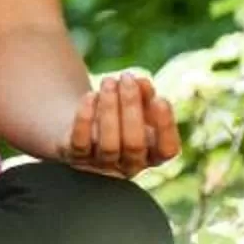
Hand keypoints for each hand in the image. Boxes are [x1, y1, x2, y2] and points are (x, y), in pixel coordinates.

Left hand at [60, 68, 179, 178]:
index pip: (167, 150)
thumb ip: (144, 93)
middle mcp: (128, 166)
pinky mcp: (76, 158)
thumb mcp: (136, 103)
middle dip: (131, 107)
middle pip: (134, 144)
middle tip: (127, 78)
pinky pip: (80, 142)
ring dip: (109, 108)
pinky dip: (85, 117)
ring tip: (109, 81)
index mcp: (152, 155)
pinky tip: (91, 95)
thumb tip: (142, 84)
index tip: (160, 99)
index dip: (166, 127)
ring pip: (109, 145)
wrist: (83, 125)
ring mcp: (101, 166)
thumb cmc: (120, 113)